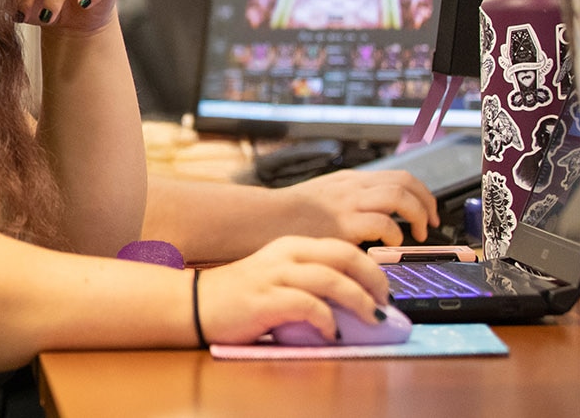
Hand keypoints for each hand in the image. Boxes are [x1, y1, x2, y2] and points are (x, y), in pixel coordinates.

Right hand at [196, 237, 388, 343]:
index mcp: (291, 246)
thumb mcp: (277, 277)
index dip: (372, 268)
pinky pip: (308, 306)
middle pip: (345, 257)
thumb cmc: (238, 296)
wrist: (195, 303)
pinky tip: (332, 334)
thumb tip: (353, 302)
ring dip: (359, 301)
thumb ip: (309, 281)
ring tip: (371, 319)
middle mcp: (285, 255)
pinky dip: (327, 320)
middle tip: (385, 303)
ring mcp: (275, 276)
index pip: (343, 248)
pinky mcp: (266, 300)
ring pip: (332, 279)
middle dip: (374, 279)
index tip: (383, 291)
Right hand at [275, 169, 439, 245]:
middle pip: (405, 182)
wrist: (256, 219)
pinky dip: (395, 234)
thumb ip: (344, 205)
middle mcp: (352, 187)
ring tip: (416, 236)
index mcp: (347, 181)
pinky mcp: (343, 223)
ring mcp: (348, 203)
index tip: (426, 211)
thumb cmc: (281, 217)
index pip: (398, 176)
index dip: (421, 193)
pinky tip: (390, 245)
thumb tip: (368, 221)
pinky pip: (383, 223)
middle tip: (429, 224)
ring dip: (417, 216)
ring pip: (400, 196)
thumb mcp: (318, 199)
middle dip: (426, 203)